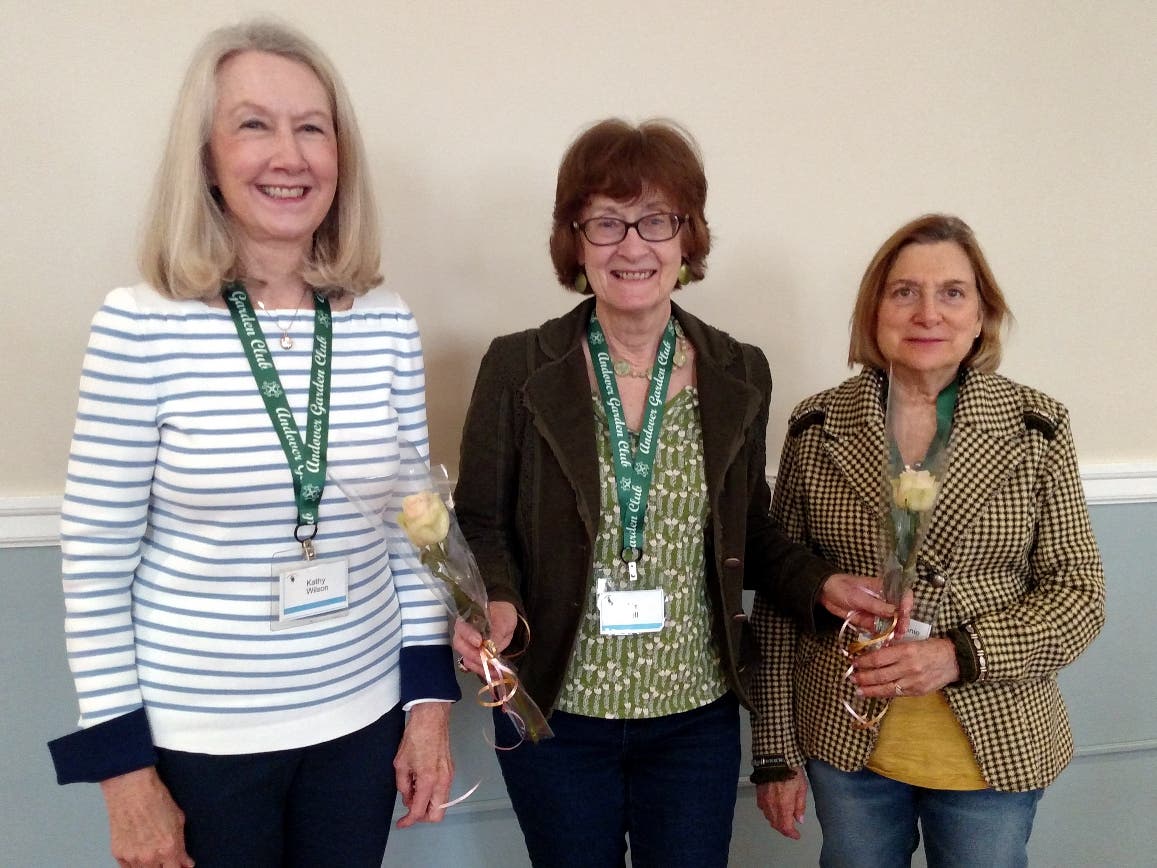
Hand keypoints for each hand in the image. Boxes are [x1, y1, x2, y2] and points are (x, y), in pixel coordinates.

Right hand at [100, 766, 193, 867]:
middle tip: (166, 859)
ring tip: (153, 853)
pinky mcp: (118, 853)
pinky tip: (139, 851)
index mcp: (169, 848)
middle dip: (165, 866)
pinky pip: (128, 867)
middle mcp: (150, 857)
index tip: (181, 866)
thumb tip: (186, 862)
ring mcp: (132, 857)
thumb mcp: (178, 820)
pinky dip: (134, 863)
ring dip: (150, 866)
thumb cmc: (156, 798)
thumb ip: (182, 846)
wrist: (131, 789)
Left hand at [393, 701, 453, 827]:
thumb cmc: (414, 738)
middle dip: (423, 816)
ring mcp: (449, 776)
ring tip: (413, 791)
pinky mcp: (451, 770)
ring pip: (442, 803)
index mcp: (428, 781)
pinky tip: (420, 782)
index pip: (419, 811)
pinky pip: (443, 791)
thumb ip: (403, 785)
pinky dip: (432, 794)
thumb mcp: (400, 764)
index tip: (400, 823)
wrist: (432, 718)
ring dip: (428, 804)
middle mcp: (442, 782)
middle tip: (409, 808)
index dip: (409, 821)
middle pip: (437, 814)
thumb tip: (408, 797)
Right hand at [452, 601, 517, 673]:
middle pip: (460, 646)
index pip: (462, 627)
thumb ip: (497, 630)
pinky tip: (495, 674)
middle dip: (474, 655)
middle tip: (488, 660)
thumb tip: (491, 644)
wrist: (506, 622)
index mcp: (467, 619)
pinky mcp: (474, 658)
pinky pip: (476, 667)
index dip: (469, 636)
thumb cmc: (502, 615)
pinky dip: (486, 672)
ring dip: (481, 667)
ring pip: (467, 659)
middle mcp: (463, 634)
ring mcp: (468, 647)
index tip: (479, 642)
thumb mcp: (503, 619)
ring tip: (495, 670)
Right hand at [756, 769, 807, 839]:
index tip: (796, 835)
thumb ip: (800, 805)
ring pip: (769, 817)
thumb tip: (799, 819)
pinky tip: (774, 808)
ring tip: (783, 818)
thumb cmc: (790, 770)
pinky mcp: (759, 794)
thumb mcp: (802, 788)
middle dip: (784, 829)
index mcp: (784, 805)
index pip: (785, 827)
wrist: (774, 757)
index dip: (791, 834)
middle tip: (791, 828)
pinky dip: (769, 812)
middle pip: (776, 824)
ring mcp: (764, 800)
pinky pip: (763, 808)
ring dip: (776, 821)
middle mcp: (772, 805)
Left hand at [819, 573, 912, 633]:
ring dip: (895, 630)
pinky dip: (883, 635)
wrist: (825, 594)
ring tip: (896, 637)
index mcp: (884, 588)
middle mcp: (884, 601)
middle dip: (902, 620)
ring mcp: (877, 612)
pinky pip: (879, 629)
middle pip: (899, 611)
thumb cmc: (841, 588)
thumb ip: (875, 604)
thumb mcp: (857, 596)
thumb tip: (894, 611)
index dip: (907, 603)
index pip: (902, 594)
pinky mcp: (869, 621)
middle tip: (901, 630)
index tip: (905, 612)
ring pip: (891, 622)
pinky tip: (886, 641)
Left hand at [851, 636, 959, 698]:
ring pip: (886, 688)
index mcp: (906, 651)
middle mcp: (909, 667)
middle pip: (880, 675)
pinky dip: (883, 694)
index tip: (854, 662)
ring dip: (870, 689)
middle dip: (863, 677)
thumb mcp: (912, 641)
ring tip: (858, 689)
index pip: (878, 658)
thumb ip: (894, 649)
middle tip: (852, 677)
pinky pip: (896, 694)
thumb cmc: (931, 647)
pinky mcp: (917, 692)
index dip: (863, 662)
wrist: (954, 660)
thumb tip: (873, 654)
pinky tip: (874, 693)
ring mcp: (913, 682)